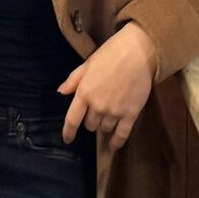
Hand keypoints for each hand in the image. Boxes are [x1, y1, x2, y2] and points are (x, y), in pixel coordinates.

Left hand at [58, 22, 157, 148]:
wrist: (137, 52)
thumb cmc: (110, 54)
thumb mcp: (87, 64)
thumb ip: (73, 80)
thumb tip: (61, 92)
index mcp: (84, 93)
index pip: (72, 119)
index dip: (68, 132)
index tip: (67, 139)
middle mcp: (97, 106)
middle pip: (90, 125)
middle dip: (90, 120)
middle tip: (96, 111)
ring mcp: (114, 111)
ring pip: (104, 128)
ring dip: (103, 125)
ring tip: (108, 116)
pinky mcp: (131, 114)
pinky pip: (122, 134)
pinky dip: (117, 142)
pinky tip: (114, 145)